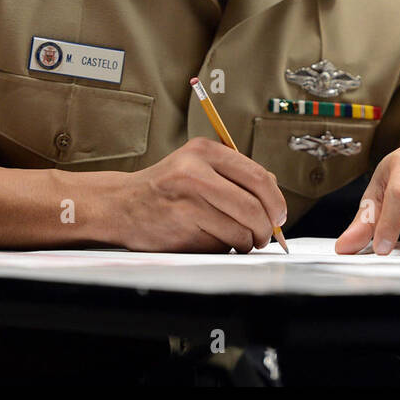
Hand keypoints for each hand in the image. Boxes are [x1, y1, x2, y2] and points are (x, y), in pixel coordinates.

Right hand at [115, 138, 287, 252]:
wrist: (120, 204)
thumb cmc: (165, 188)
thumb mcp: (196, 165)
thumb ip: (234, 176)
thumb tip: (275, 201)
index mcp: (205, 151)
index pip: (259, 177)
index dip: (276, 202)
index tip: (279, 216)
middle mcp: (196, 171)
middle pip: (253, 206)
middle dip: (267, 227)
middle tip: (266, 235)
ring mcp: (187, 200)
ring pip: (240, 229)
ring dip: (247, 242)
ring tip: (240, 240)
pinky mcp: (181, 226)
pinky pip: (220, 244)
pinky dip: (225, 248)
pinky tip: (213, 241)